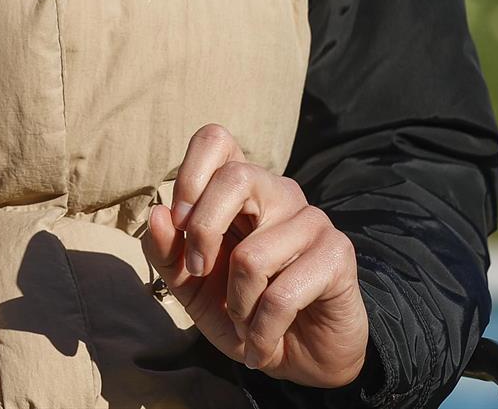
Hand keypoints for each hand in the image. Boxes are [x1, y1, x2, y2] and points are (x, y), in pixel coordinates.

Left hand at [143, 124, 367, 387]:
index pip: (215, 140)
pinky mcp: (338, 255)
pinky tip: (264, 341)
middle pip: (234, 176)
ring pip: (252, 253)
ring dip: (237, 302)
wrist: (296, 357)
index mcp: (240, 189)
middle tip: (198, 273)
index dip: (189, 176)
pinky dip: (262, 328)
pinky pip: (282, 293)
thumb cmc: (239, 309)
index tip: (180, 223)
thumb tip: (159, 214)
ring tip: (244, 321)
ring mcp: (312, 220)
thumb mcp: (188, 284)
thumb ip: (166, 250)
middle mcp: (278, 193)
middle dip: (203, 232)